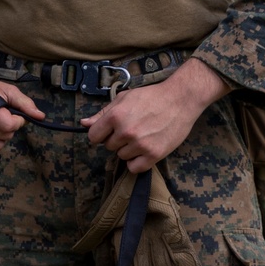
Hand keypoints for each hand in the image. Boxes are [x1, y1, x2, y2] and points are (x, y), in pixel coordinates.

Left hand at [81, 57, 230, 171]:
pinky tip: (144, 150)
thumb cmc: (151, 97)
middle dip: (117, 139)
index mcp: (115, 116)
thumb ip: (103, 113)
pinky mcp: (153, 155)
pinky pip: (134, 168)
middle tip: (133, 129)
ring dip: (129, 149)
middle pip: (108, 147)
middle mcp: (126, 131)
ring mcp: (140, 145)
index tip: (110, 131)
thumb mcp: (124, 98)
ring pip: (121, 156)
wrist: (180, 100)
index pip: (93, 137)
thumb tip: (84, 124)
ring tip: (142, 136)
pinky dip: (137, 162)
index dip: (100, 134)